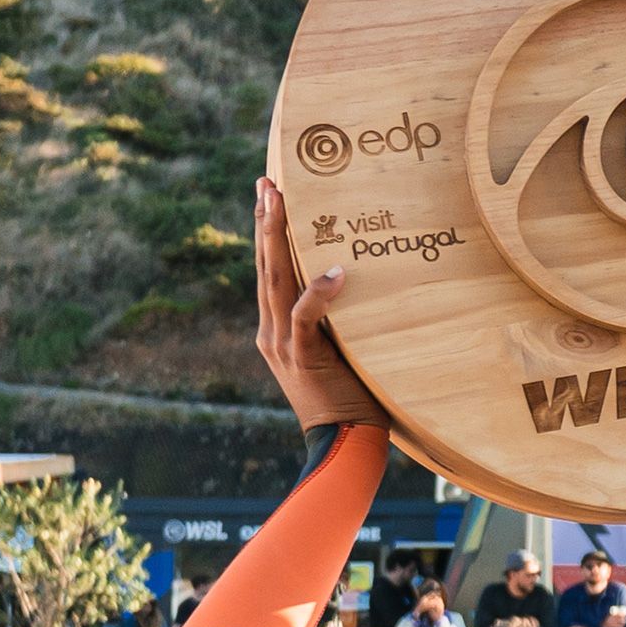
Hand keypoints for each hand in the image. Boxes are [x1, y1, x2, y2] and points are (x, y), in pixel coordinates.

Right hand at [249, 178, 382, 430]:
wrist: (344, 444)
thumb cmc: (353, 397)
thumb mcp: (341, 349)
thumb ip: (339, 320)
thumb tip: (360, 281)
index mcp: (276, 329)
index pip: (269, 272)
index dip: (268, 233)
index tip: (268, 194)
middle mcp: (272, 332)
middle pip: (265, 266)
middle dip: (265, 221)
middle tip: (266, 181)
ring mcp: (282, 345)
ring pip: (276, 281)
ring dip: (277, 239)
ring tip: (279, 202)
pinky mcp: (302, 358)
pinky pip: (306, 317)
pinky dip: (319, 293)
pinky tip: (335, 272)